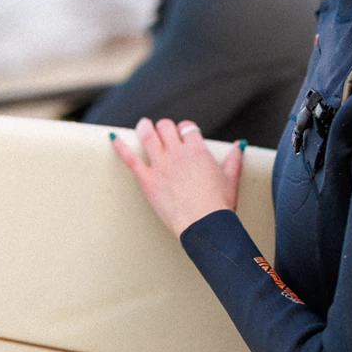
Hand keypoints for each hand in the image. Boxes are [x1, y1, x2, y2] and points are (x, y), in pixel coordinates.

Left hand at [110, 118, 244, 237]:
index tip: (184, 133)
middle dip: (165, 127)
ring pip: (148, 135)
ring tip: (143, 125)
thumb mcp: (231, 179)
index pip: (187, 128)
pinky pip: (130, 158)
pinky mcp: (147, 180)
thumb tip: (239, 145)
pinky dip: (120, 146)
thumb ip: (234, 159)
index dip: (184, 129)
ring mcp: (160, 166)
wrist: (205, 226)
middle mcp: (177, 154)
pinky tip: (112, 137)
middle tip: (163, 131)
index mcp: (197, 151)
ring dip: (145, 127)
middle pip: (166, 127)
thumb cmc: (219, 206)